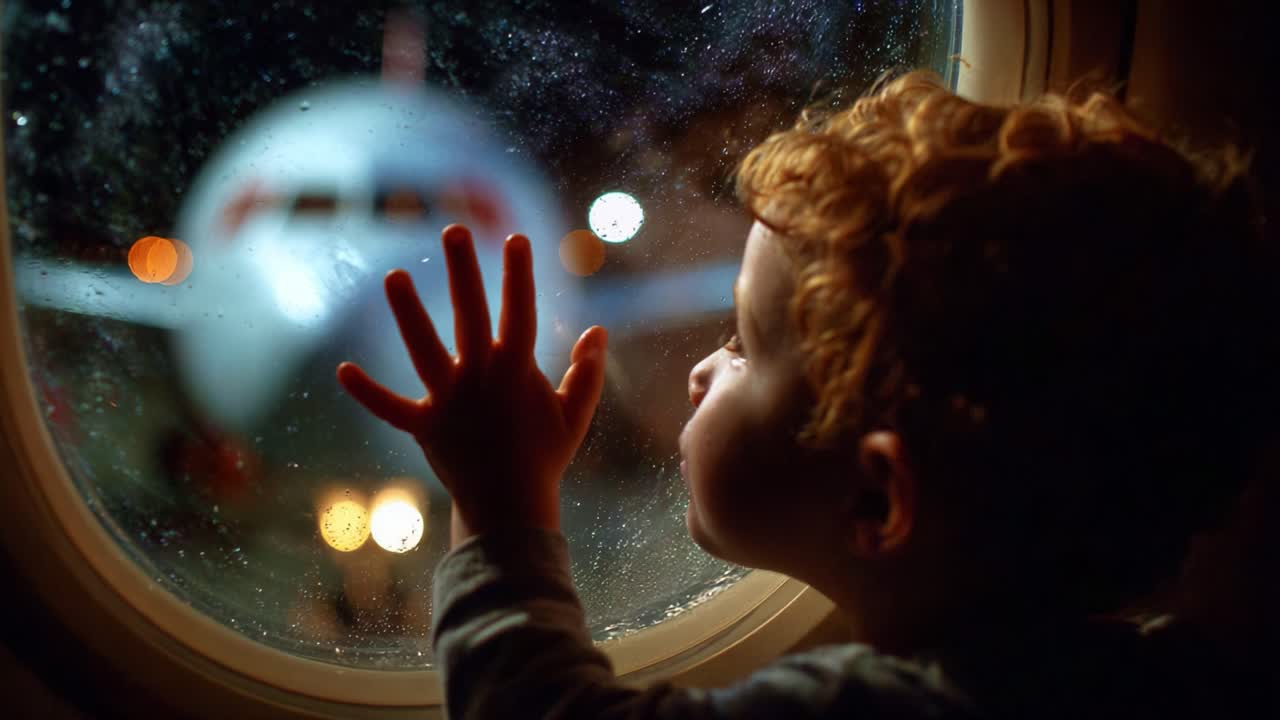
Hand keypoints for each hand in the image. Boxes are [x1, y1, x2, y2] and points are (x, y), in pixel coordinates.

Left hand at [336, 224, 607, 544]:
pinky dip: (368, 393)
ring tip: (393, 275)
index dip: (518, 273)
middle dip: (463, 271)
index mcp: (517, 370)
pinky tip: (343, 370)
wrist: (510, 510)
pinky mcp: (425, 426)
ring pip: (424, 349)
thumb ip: (586, 371)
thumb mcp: (574, 414)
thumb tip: (598, 331)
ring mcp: (449, 400)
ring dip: (407, 312)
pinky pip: (391, 407)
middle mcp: (480, 377)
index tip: (516, 239)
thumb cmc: (544, 459)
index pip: (519, 310)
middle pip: (469, 314)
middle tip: (453, 231)